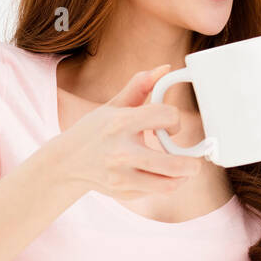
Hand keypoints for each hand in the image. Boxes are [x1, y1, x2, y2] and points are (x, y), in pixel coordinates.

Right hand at [49, 64, 204, 201]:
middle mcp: (122, 151)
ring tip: (183, 169)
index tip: (171, 126)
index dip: (176, 121)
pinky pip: (156, 191)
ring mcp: (122, 176)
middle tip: (194, 160)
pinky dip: (166, 184)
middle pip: (174, 164)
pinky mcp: (122, 192)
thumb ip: (139, 86)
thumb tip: (165, 68)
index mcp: (122, 123)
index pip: (167, 117)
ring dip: (183, 177)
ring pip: (168, 184)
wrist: (66, 162)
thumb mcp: (113, 106)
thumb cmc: (94, 131)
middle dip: (193, 163)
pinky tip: (162, 175)